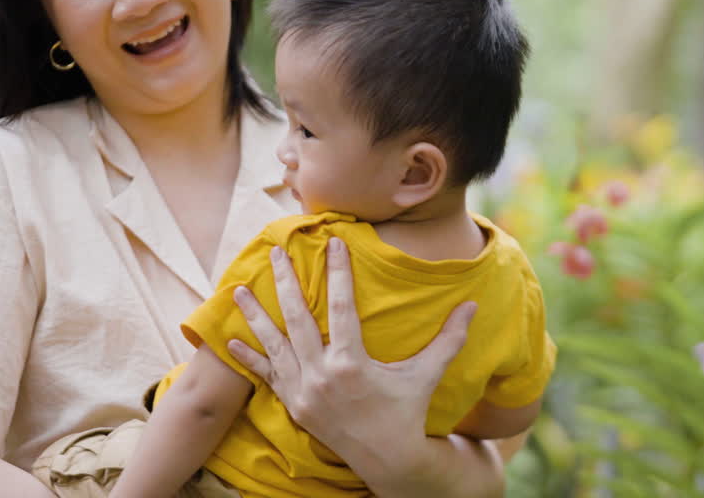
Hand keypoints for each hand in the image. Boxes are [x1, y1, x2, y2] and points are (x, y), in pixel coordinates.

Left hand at [226, 238, 477, 458]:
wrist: (388, 460)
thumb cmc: (408, 412)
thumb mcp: (426, 374)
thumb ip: (448, 340)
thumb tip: (472, 306)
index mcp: (353, 364)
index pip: (342, 307)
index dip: (338, 273)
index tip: (333, 244)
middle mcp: (322, 376)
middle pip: (298, 319)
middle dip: (285, 283)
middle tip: (274, 253)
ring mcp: (303, 392)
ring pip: (274, 345)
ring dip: (256, 316)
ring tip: (238, 289)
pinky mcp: (294, 405)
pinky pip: (267, 376)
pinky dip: (250, 359)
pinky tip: (230, 341)